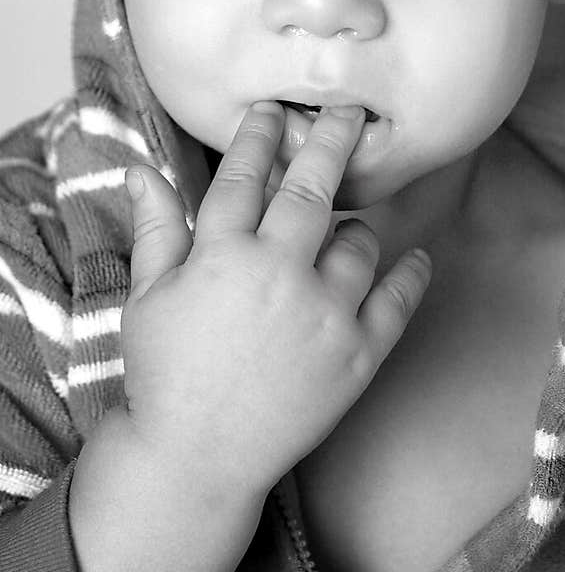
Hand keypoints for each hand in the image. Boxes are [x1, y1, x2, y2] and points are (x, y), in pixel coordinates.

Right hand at [120, 102, 431, 499]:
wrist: (196, 460)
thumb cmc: (164, 375)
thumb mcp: (147, 299)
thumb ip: (157, 230)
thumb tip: (142, 170)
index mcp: (222, 256)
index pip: (244, 176)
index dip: (258, 137)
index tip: (273, 111)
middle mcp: (279, 274)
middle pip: (312, 189)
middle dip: (331, 139)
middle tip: (349, 111)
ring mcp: (324, 314)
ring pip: (359, 242)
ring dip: (358, 227)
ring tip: (350, 228)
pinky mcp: (357, 355)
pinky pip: (397, 300)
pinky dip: (411, 275)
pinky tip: (416, 259)